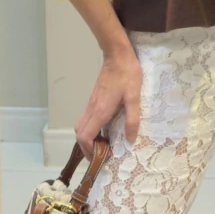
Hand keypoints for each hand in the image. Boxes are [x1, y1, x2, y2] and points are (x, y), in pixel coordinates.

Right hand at [74, 45, 141, 159]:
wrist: (117, 55)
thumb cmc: (127, 75)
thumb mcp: (134, 97)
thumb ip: (132, 119)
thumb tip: (130, 140)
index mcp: (100, 111)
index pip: (85, 137)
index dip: (89, 151)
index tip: (101, 157)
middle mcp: (92, 109)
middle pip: (79, 134)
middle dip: (87, 148)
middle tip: (102, 155)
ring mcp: (91, 104)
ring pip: (81, 127)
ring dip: (88, 139)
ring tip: (103, 145)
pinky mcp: (93, 99)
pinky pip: (86, 119)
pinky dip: (90, 130)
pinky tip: (104, 130)